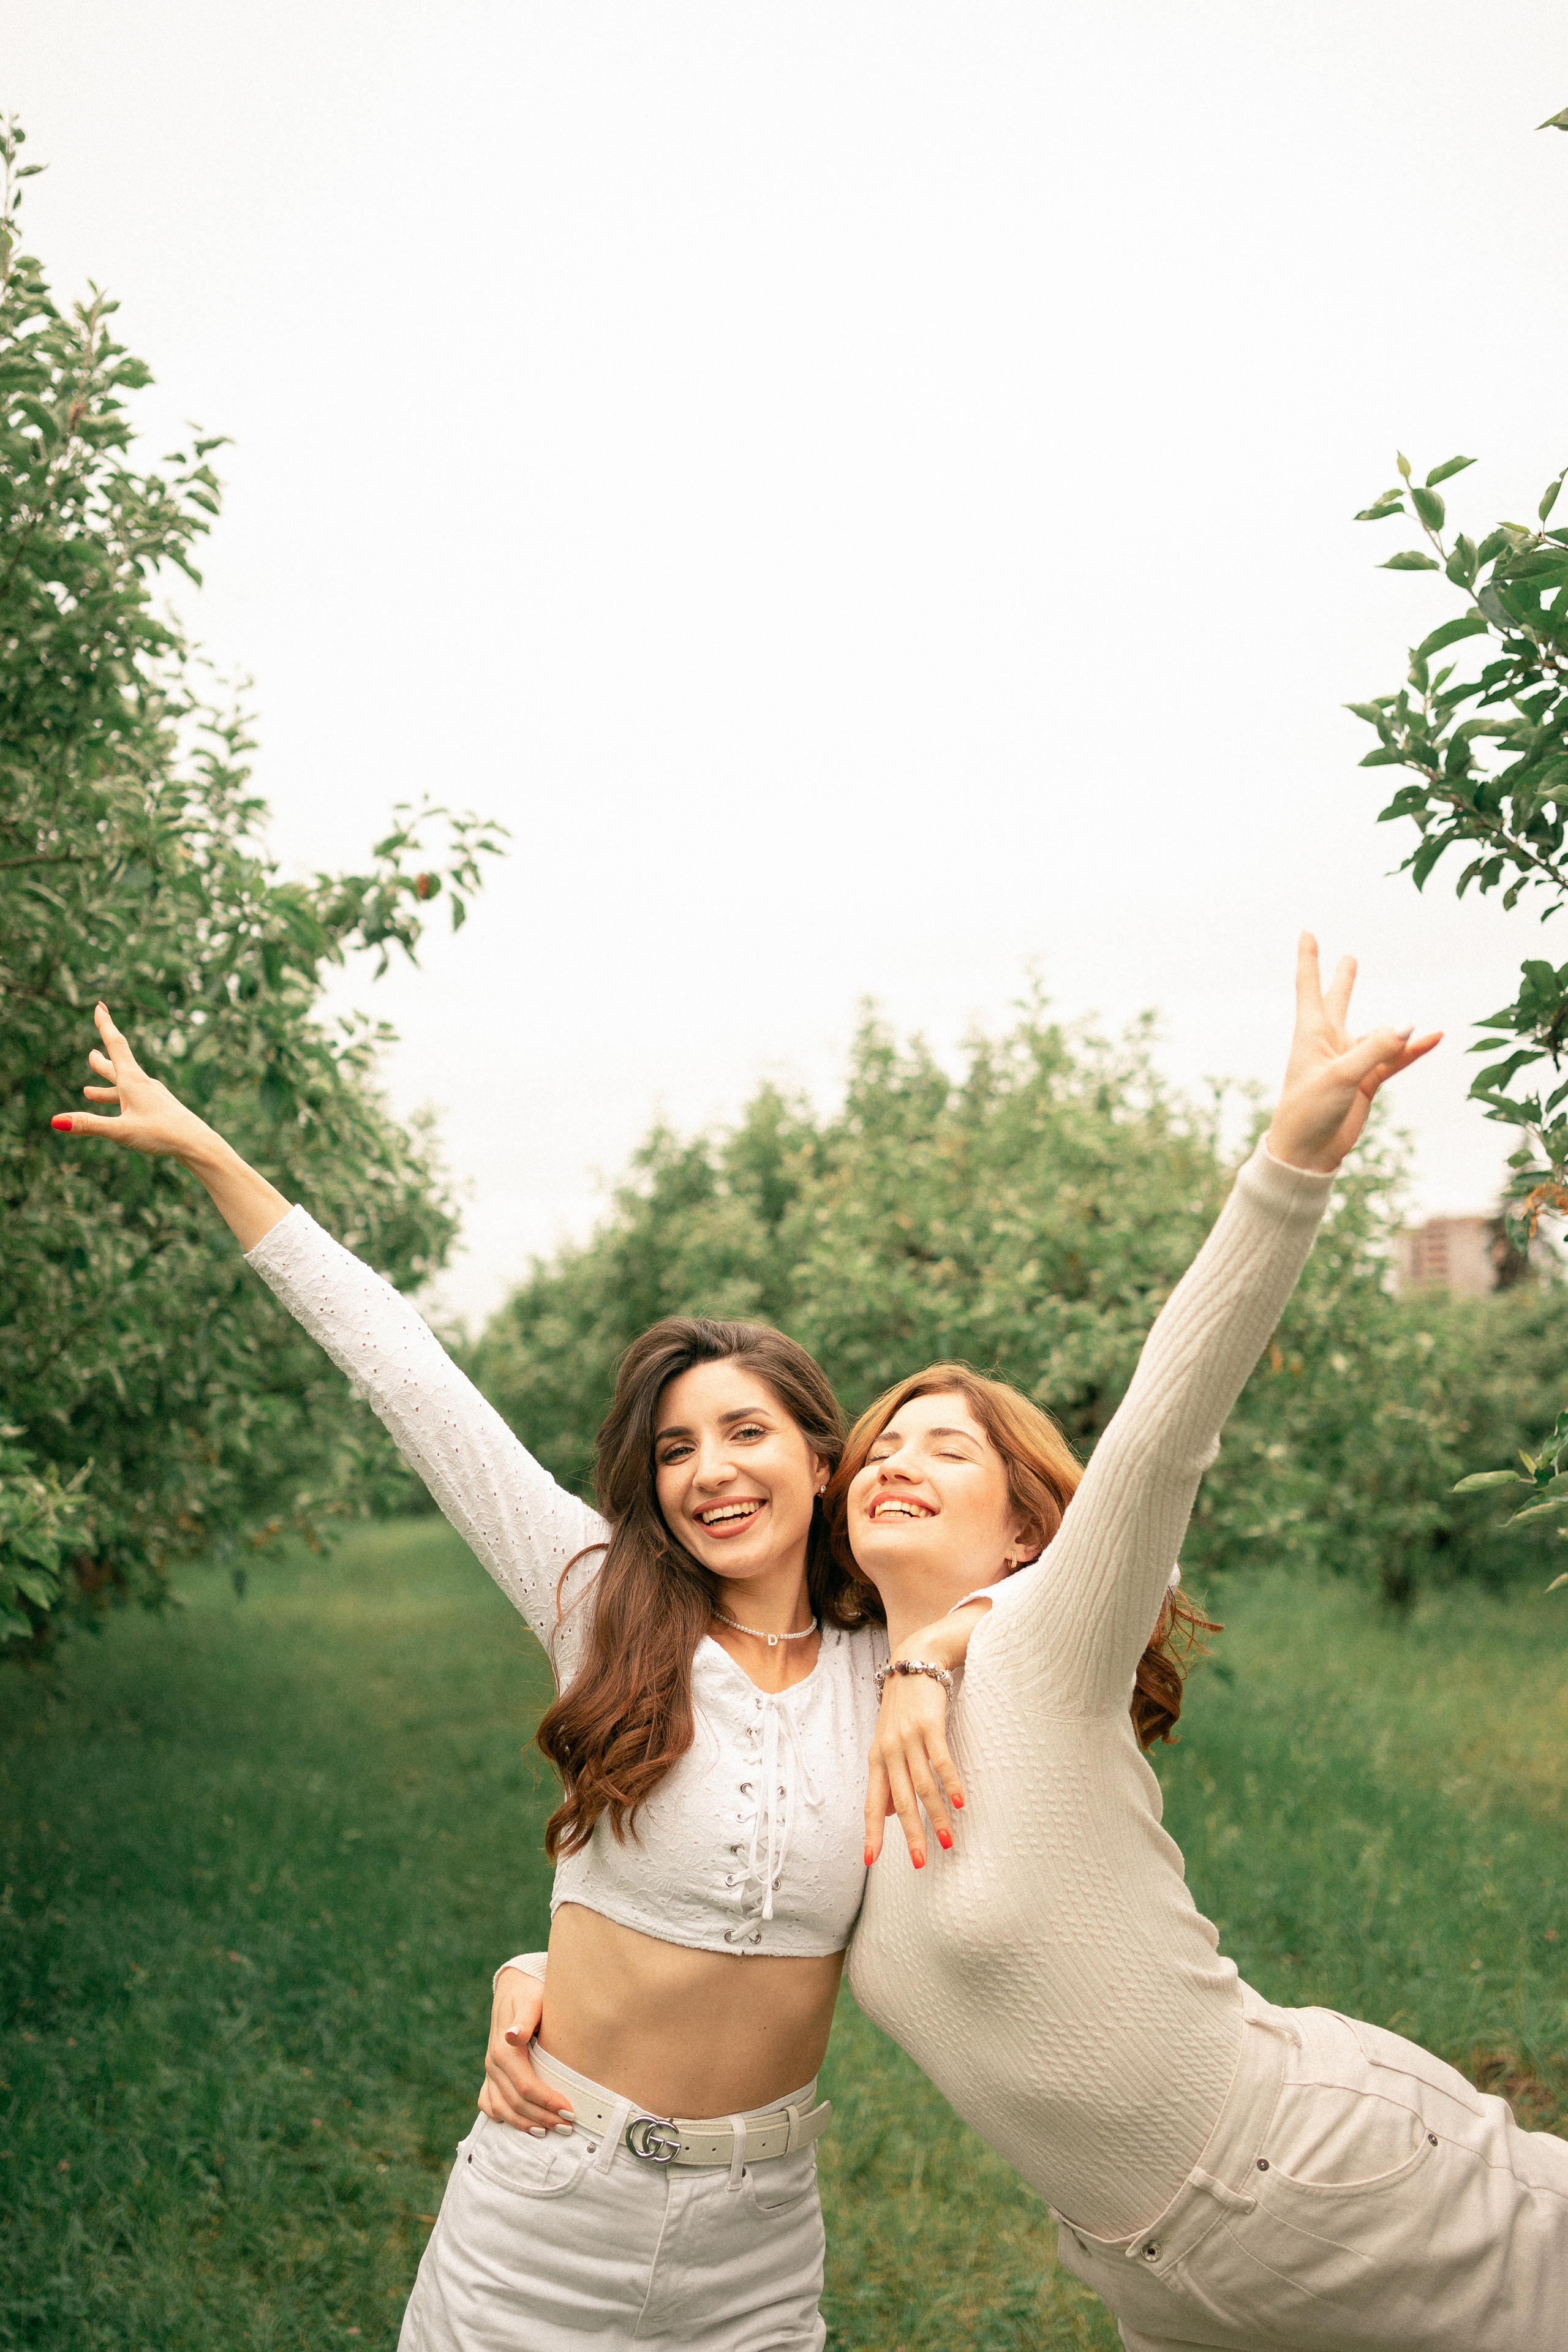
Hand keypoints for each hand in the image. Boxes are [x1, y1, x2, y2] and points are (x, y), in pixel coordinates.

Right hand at [51, 1004, 291, 1250]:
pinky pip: (133, 1099)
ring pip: (124, 1084)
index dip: (106, 1025)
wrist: (197, 1144)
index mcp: (133, 1081)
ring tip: (88, 1089)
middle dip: (103, 1053)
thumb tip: (55, 1121)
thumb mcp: (120, 1131)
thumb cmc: (162, 1134)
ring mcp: (153, 1096)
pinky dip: (119, 1100)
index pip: (116, 1045)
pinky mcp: (159, 1109)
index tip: (100, 1006)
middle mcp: (143, 1083)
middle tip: (94, 1041)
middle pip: (118, 1062)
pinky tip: (117, 1109)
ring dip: (106, 1082)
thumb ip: (89, 1124)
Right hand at [476, 1967, 575, 2135]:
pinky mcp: (490, 2073)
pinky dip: (503, 2117)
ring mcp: (489, 2070)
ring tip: (549, 2131)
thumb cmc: (530, 1993)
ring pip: (502, 2109)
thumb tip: (513, 2036)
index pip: (526, 2087)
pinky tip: (521, 2124)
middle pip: (516, 2103)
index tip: (570, 2112)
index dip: (547, 2103)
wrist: (515, 1987)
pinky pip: (489, 2103)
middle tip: (568, 2127)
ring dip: (525, 2124)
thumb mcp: (532, 2000)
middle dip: (543, 2118)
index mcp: (504, 2049)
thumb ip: (524, 2019)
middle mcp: (493, 2063)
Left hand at [863, 1604, 986, 1867]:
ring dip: (937, 1815)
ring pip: (923, 1786)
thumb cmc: (903, 1708)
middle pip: (899, 1801)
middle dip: (910, 1834)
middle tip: (920, 1862)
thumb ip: (887, 1778)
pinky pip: (941, 1761)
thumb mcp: (887, 1743)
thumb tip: (885, 1814)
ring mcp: (909, 1738)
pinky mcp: (930, 1726)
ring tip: (948, 1840)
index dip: (871, 1833)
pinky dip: (951, 1784)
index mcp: (877, 1759)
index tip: (870, 1861)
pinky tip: (961, 1803)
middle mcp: (889, 1751)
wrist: (914, 1663)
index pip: (871, 1803)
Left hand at [1266, 935, 1440, 1175]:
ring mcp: (1349, 1062)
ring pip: (1376, 1035)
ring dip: (1395, 1031)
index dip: (1309, 958)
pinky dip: (1413, 1051)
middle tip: (1349, 959)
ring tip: (1416, 1025)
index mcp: (1312, 1034)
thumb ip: (1375, 1050)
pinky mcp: (1365, 1082)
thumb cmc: (1309, 1110)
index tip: (1306, 931)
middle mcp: (1330, 1042)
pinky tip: (1435, 1038)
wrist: (1308, 1153)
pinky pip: (1394, 1059)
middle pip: (1338, 1002)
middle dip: (1343, 980)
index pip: (1309, 987)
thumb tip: (1408, 1025)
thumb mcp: (1341, 1076)